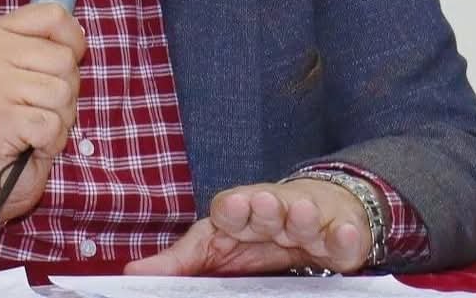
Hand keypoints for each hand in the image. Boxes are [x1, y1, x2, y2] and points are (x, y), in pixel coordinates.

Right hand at [0, 1, 85, 222]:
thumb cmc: (18, 119)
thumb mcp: (31, 70)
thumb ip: (50, 44)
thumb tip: (79, 32)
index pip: (53, 15)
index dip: (72, 43)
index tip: (58, 68)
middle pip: (64, 58)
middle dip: (65, 92)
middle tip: (37, 108)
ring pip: (62, 92)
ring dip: (59, 118)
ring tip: (33, 127)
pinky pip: (52, 124)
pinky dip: (51, 141)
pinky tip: (29, 144)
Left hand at [125, 179, 373, 275]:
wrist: (312, 210)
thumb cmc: (255, 232)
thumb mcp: (216, 247)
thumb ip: (179, 262)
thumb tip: (133, 271)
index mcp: (238, 214)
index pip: (230, 208)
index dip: (232, 208)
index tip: (232, 209)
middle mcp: (271, 211)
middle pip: (267, 206)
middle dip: (266, 206)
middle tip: (266, 204)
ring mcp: (306, 221)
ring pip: (304, 215)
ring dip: (302, 216)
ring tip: (302, 216)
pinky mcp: (338, 234)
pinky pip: (342, 236)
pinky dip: (343, 237)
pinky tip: (343, 237)